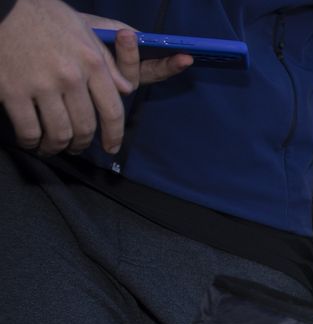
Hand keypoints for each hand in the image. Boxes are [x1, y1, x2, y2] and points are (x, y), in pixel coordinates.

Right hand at [0, 0, 190, 155]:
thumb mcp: (83, 31)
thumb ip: (106, 63)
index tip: (111, 148)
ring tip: (53, 147)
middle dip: (82, 144)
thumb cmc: (43, 17)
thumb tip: (126, 89)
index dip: (114, 136)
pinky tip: (30, 141)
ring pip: (59, 134)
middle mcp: (71, 77)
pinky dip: (31, 142)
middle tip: (76, 147)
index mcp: (92, 62)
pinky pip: (29, 130)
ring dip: (57, 147)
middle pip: (85, 127)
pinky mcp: (12, 91)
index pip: (112, 110)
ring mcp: (41, 85)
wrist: (1, 6)